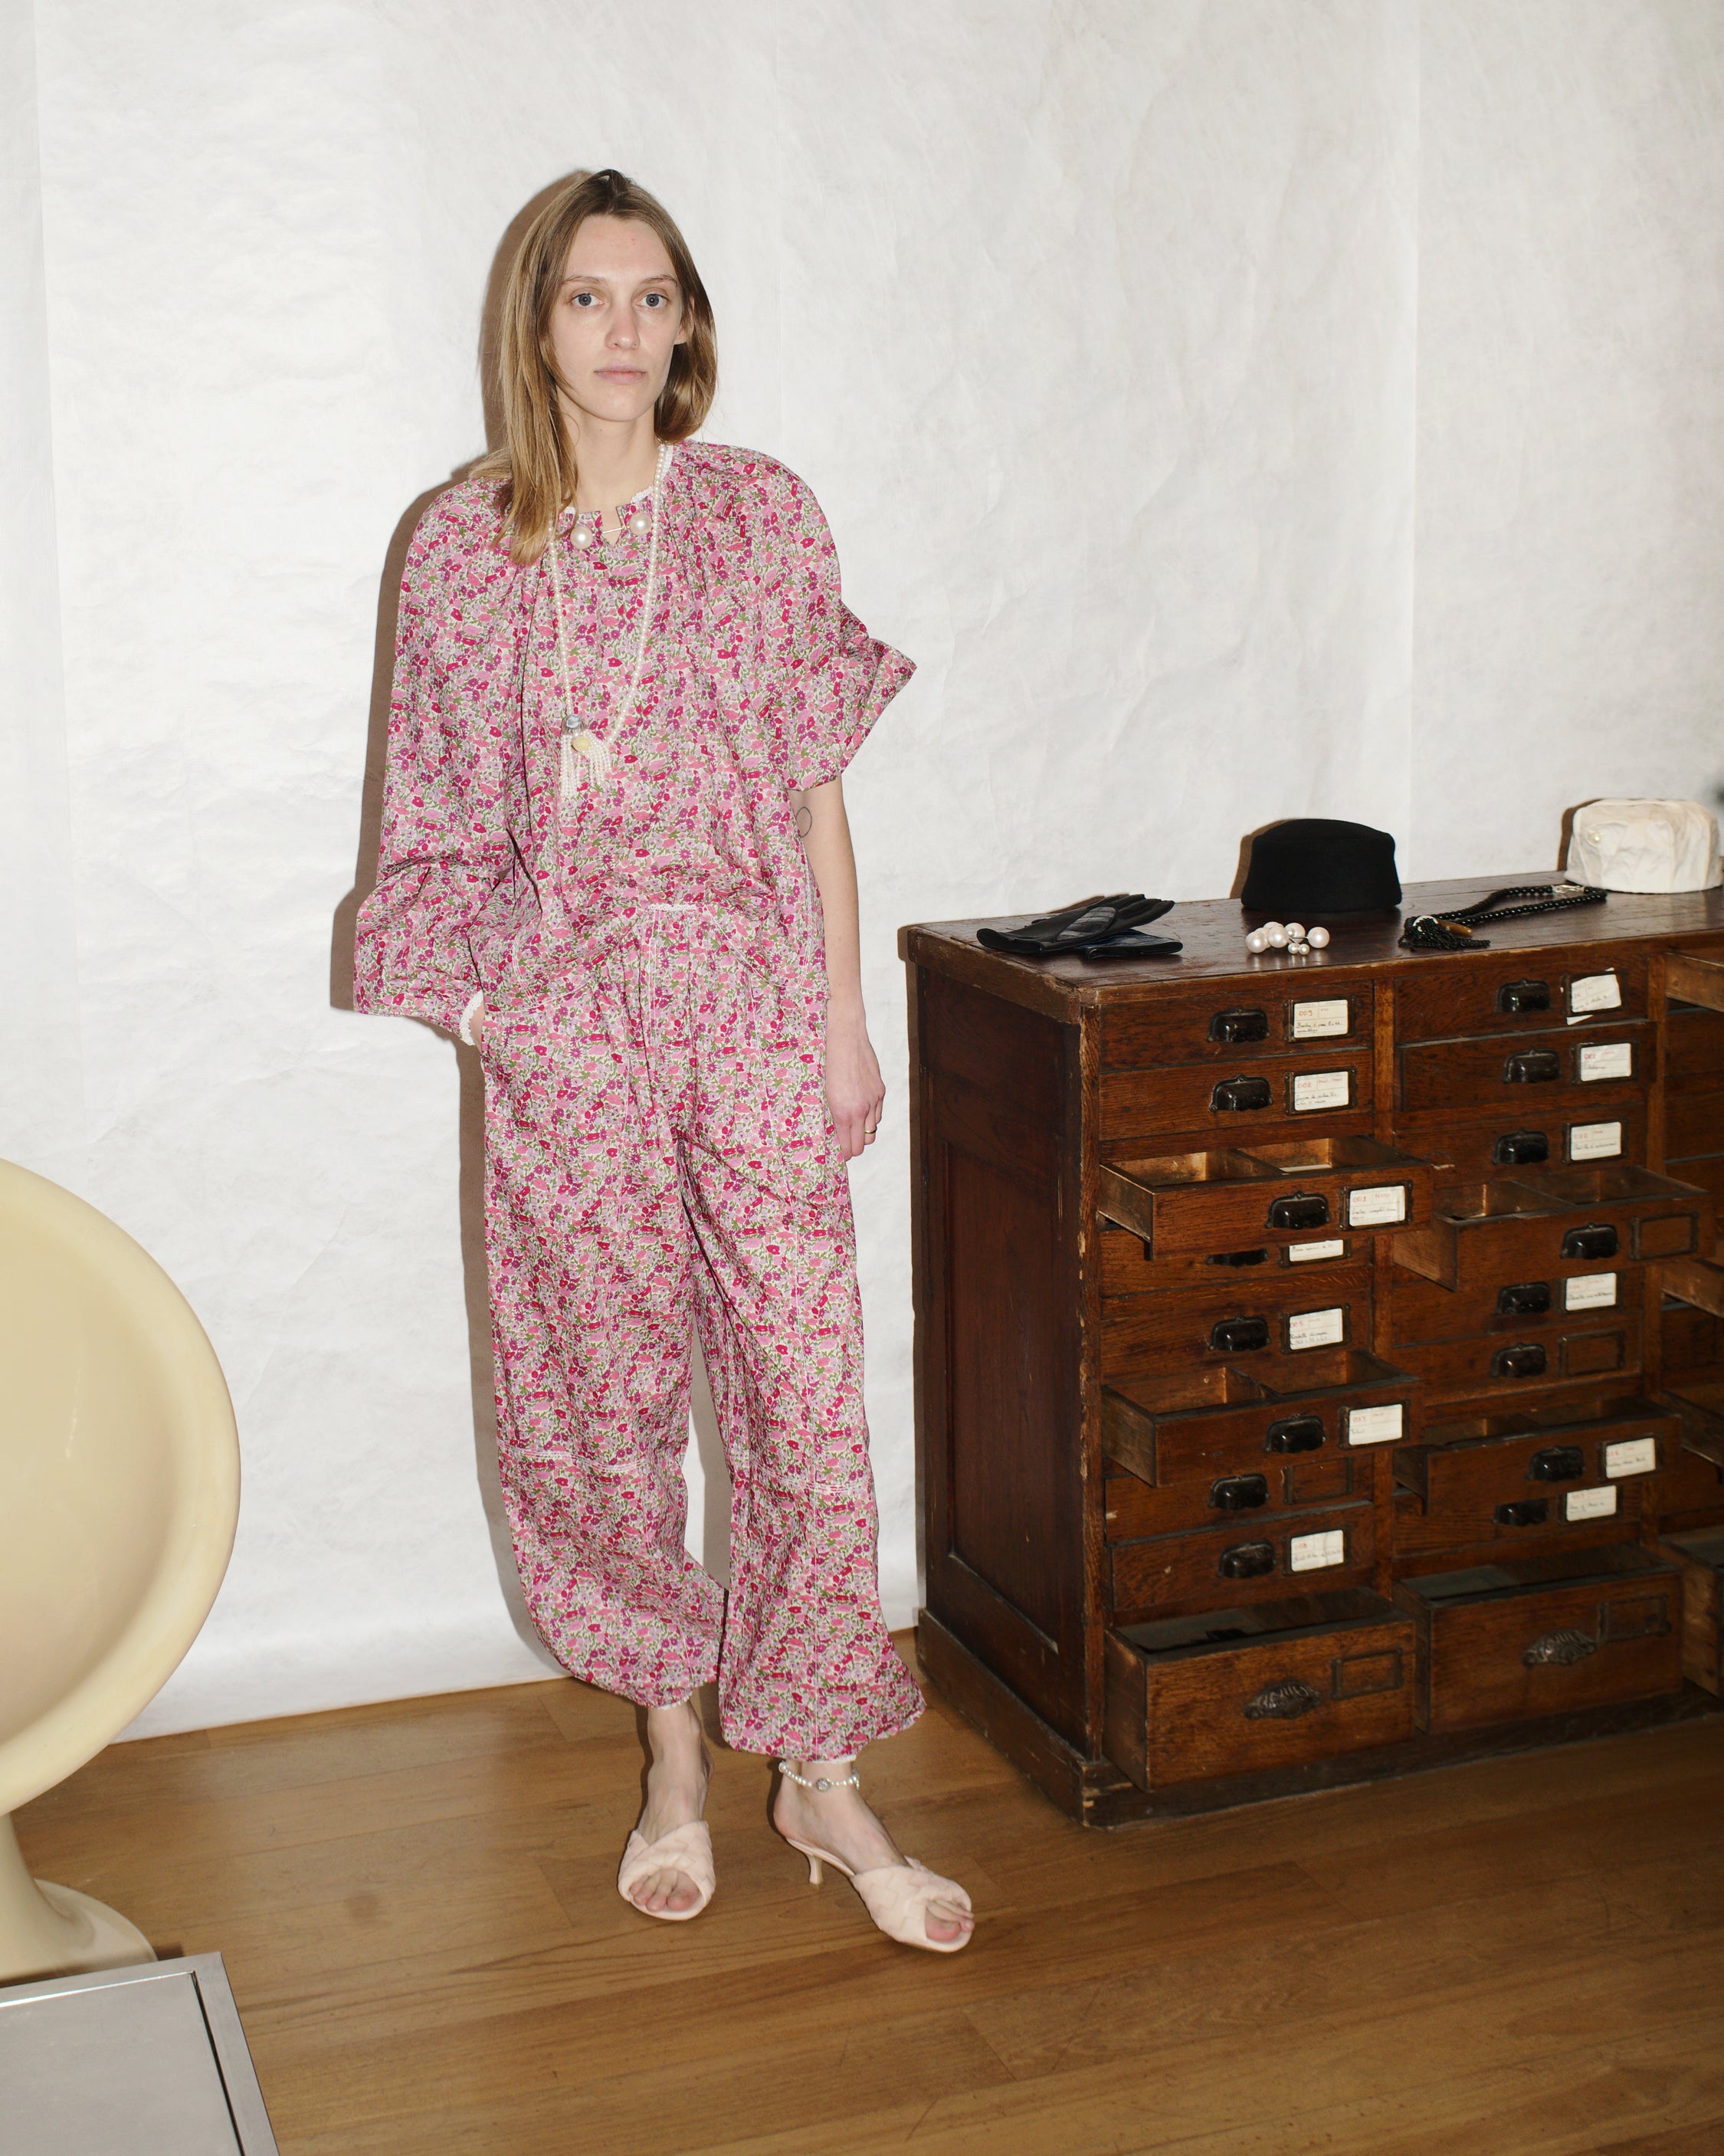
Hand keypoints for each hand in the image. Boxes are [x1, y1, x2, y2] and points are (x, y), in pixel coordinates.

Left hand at [824, 1004, 884, 1161]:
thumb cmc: (823, 1060)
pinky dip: (869, 1118)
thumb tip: (824, 1132)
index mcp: (843, 1113)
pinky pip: (877, 1115)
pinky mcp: (879, 1089)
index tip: (833, 1155)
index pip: (848, 1149)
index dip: (841, 1155)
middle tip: (840, 1145)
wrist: (843, 1034)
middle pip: (861, 1145)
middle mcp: (862, 1110)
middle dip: (851, 1148)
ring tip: (848, 1128)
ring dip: (861, 1133)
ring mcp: (873, 1100)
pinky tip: (858, 1111)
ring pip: (871, 1131)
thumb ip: (824, 1115)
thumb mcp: (817, 1091)